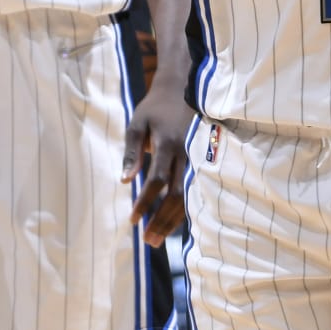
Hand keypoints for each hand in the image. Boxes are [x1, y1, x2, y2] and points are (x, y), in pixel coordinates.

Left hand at [123, 86, 194, 246]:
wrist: (183, 88)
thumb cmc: (154, 108)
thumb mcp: (137, 123)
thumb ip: (131, 152)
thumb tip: (125, 181)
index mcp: (169, 144)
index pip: (157, 181)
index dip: (145, 203)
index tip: (133, 221)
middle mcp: (187, 154)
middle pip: (176, 195)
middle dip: (161, 220)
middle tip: (148, 241)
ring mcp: (199, 159)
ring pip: (189, 197)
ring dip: (173, 221)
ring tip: (157, 239)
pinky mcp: (205, 161)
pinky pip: (196, 191)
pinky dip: (185, 209)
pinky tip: (174, 225)